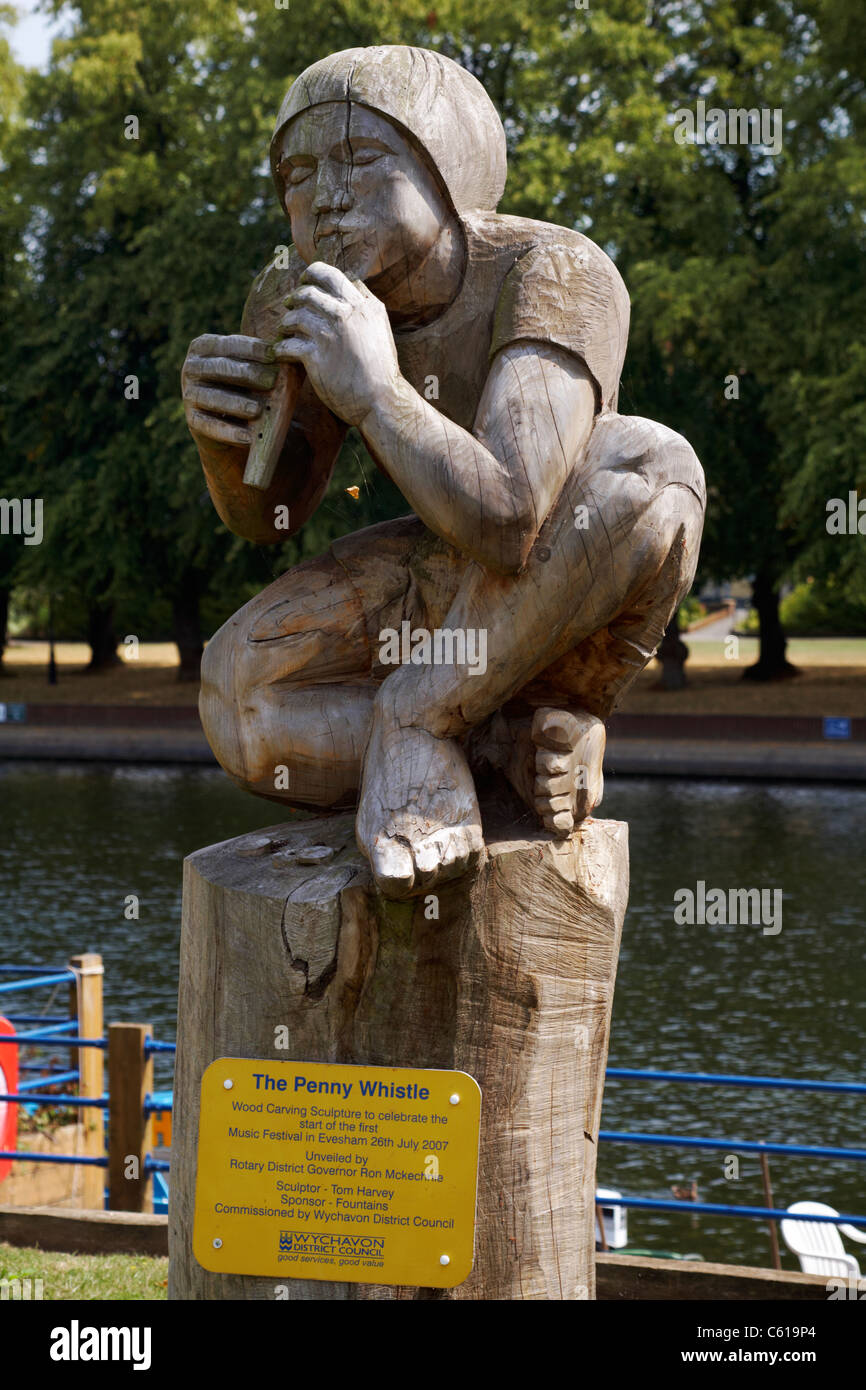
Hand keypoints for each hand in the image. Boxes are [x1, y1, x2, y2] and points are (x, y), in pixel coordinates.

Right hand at [182, 334, 276, 447]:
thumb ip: (265, 359)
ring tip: (258, 410)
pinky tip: (248, 438)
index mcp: (204, 347)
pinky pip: (210, 426)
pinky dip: (229, 432)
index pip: (229, 344)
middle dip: (247, 374)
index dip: (251, 349)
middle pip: (221, 368)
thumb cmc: (246, 386)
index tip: (273, 355)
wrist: (229, 421)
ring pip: (213, 397)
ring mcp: (188, 393)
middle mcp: (191, 367)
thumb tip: (291, 352)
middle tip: (271, 381)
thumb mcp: (252, 369)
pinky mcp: (192, 420)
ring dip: (236, 403)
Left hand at [274, 262, 400, 426]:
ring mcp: (328, 336)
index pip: (329, 274)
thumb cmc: (382, 366)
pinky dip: (280, 348)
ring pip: (294, 316)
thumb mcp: (380, 325)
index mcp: (361, 305)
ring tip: (285, 330)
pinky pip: (287, 345)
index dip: (311, 274)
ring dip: (286, 322)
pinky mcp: (315, 358)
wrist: (381, 399)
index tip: (304, 282)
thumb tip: (352, 282)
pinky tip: (281, 352)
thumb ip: (365, 302)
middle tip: (289, 306)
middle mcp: (345, 315)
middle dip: (294, 298)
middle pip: (307, 293)